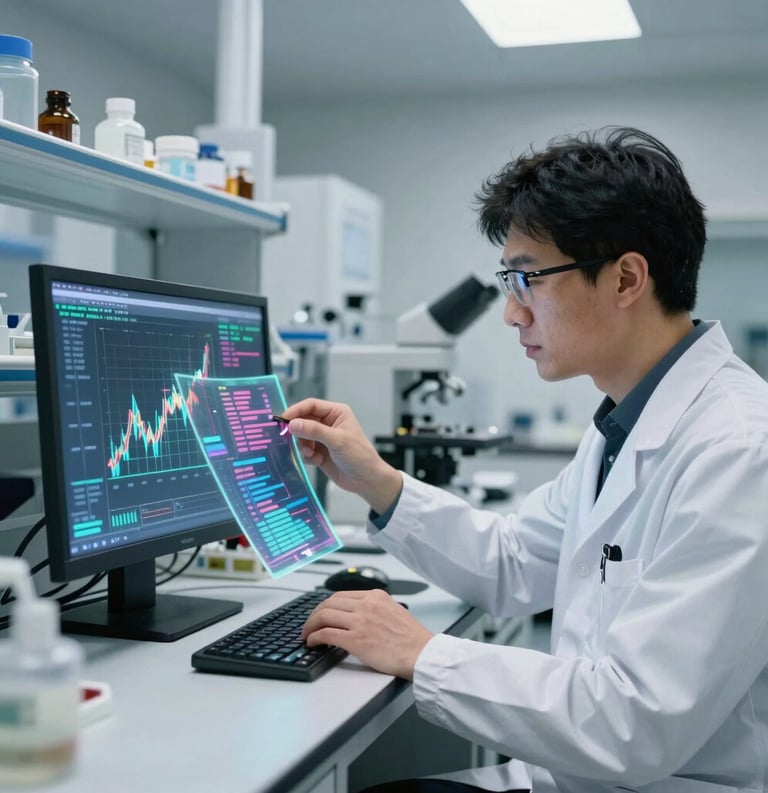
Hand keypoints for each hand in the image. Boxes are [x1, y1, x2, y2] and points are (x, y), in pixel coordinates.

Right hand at [280, 398, 401, 514]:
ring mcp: (323, 438)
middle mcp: (329, 423)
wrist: (366, 480)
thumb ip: (314, 431)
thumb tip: (293, 424)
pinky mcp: (320, 452)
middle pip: (303, 421)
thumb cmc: (359, 456)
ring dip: (303, 446)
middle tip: (296, 441)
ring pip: (302, 436)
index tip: (283, 420)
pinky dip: (307, 456)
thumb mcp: (337, 440)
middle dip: (299, 432)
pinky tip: (318, 461)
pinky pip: (304, 450)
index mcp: (336, 413)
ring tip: (312, 454)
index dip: (296, 411)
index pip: (311, 406)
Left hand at [301, 590, 433, 679]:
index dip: (326, 605)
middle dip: (315, 614)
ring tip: (307, 634)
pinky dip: (315, 637)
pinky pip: (326, 633)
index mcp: (375, 596)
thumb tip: (358, 615)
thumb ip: (376, 609)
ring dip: (311, 625)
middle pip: (329, 603)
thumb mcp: (394, 611)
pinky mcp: (355, 639)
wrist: (421, 654)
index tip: (321, 613)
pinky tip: (313, 642)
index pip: (341, 595)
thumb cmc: (412, 639)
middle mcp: (366, 604)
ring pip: (324, 615)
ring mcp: (360, 621)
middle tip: (309, 624)